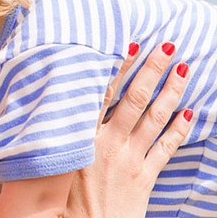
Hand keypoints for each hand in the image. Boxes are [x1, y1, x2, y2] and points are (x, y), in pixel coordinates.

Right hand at [67, 42, 192, 217]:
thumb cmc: (65, 199)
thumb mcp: (56, 160)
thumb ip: (61, 133)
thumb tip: (60, 104)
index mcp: (85, 137)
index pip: (105, 94)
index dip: (119, 68)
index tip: (130, 45)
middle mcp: (110, 144)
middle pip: (135, 100)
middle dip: (152, 71)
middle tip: (167, 48)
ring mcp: (131, 160)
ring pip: (155, 119)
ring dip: (171, 93)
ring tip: (183, 71)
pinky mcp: (145, 177)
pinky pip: (167, 148)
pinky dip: (179, 130)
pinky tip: (188, 113)